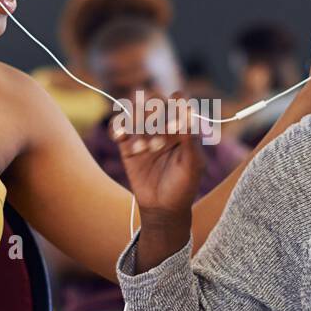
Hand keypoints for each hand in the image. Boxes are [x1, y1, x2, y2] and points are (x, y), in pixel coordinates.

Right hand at [110, 90, 204, 221]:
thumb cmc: (183, 186)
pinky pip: (119, 127)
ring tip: (142, 149)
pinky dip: (118, 128)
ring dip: (137, 125)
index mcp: (182, 126)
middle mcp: (163, 126)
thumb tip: (189, 112)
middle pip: (154, 102)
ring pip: (135, 112)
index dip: (176, 104)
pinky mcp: (127, 144)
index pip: (178, 102)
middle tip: (157, 141)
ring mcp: (144, 134)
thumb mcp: (192, 166)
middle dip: (154, 116)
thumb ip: (190, 140)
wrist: (162, 208)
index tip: (174, 123)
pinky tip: (121, 138)